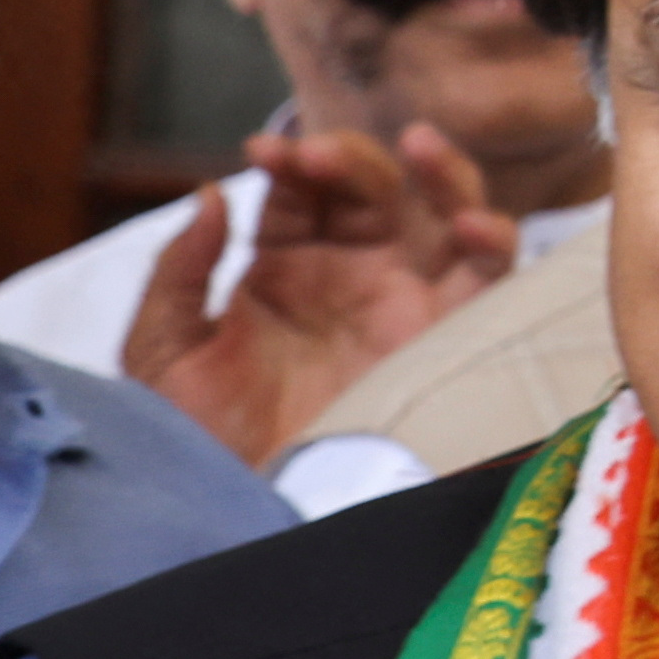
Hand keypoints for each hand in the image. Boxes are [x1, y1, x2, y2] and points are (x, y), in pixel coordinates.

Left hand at [122, 122, 511, 465]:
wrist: (255, 513)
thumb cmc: (204, 444)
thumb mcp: (165, 355)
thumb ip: (178, 273)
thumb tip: (209, 195)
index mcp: (284, 268)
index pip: (298, 190)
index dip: (288, 160)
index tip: (264, 155)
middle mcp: (352, 273)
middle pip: (371, 185)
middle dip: (349, 157)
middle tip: (317, 158)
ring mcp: (406, 300)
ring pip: (443, 211)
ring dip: (439, 171)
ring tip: (417, 146)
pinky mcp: (450, 337)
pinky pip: (489, 277)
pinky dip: (493, 239)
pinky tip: (471, 227)